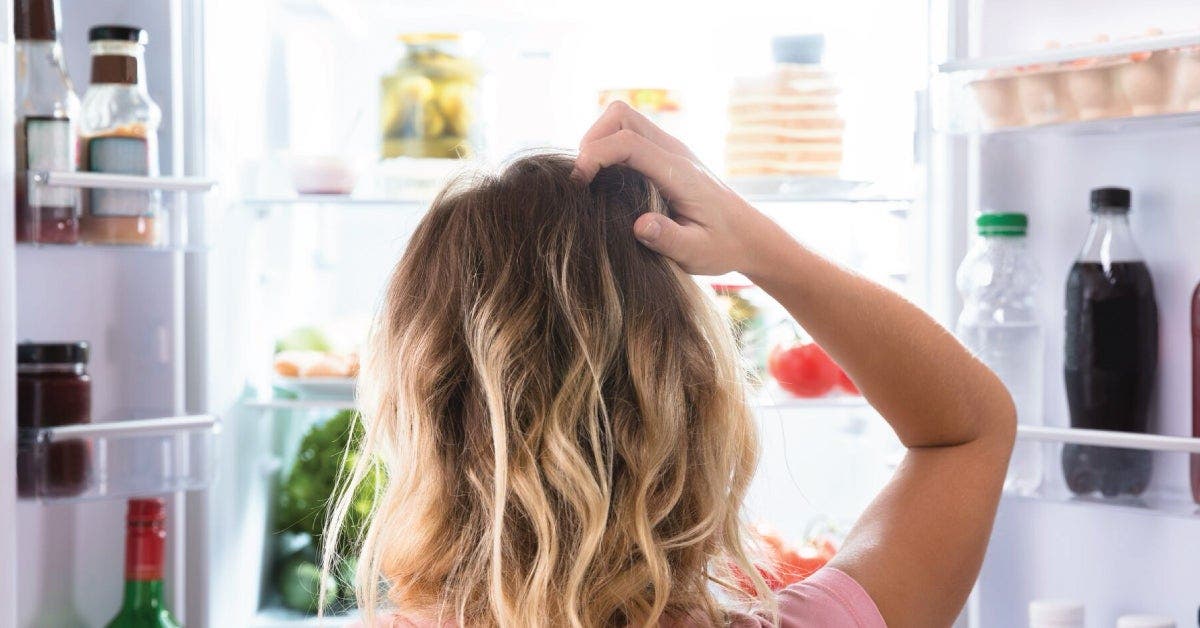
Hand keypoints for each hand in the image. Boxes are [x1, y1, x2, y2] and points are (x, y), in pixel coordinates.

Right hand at [572, 101, 778, 275]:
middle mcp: (674, 151)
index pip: (628, 143)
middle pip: (621, 116)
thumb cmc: (722, 246)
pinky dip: (609, 147)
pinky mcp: (666, 154)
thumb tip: (640, 225)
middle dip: (592, 140)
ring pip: (623, 118)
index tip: (578, 184)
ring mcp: (670, 149)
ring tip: (590, 178)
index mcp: (680, 173)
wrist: (749, 235)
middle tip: (582, 179)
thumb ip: (669, 239)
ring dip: (599, 140)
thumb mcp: (697, 253)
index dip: (595, 155)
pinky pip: (630, 133)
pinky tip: (606, 181)